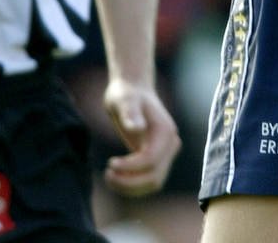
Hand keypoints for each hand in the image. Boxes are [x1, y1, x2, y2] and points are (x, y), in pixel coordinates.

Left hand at [100, 76, 180, 196]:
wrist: (132, 90)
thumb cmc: (126, 93)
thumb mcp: (124, 99)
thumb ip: (130, 112)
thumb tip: (138, 128)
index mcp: (165, 131)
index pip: (151, 160)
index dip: (131, 167)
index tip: (110, 163)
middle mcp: (170, 144)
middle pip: (154, 176)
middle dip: (130, 182)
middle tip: (107, 175)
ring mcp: (166, 153)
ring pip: (153, 183)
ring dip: (130, 187)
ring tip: (108, 177)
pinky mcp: (157, 159)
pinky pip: (148, 180)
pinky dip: (132, 185)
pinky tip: (115, 177)